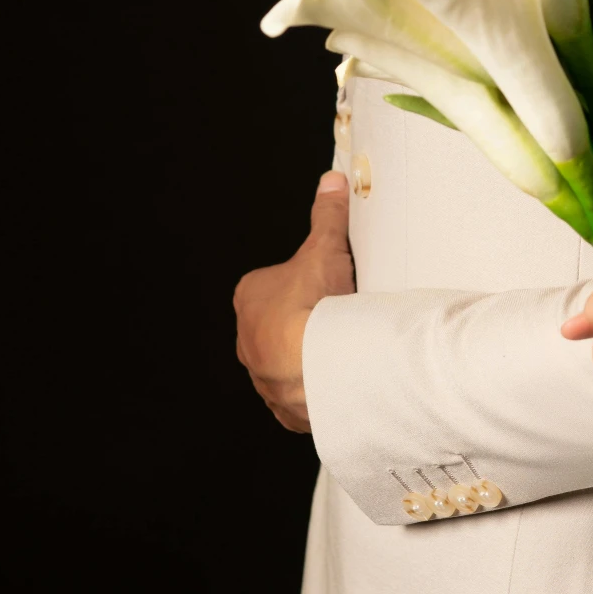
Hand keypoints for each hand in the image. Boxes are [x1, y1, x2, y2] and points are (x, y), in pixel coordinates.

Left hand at [233, 172, 354, 432]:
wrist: (321, 363)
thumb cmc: (313, 307)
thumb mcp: (325, 248)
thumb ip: (326, 215)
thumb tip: (330, 184)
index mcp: (250, 299)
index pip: (271, 287)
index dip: (302, 284)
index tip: (326, 285)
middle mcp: (248, 341)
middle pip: (278, 327)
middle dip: (305, 324)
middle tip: (338, 317)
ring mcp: (265, 378)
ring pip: (288, 364)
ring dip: (311, 359)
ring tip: (343, 350)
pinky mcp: (285, 408)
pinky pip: (300, 400)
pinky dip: (318, 392)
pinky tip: (340, 382)